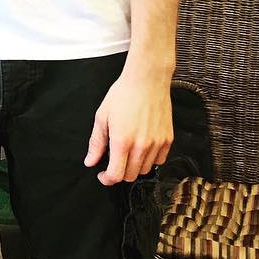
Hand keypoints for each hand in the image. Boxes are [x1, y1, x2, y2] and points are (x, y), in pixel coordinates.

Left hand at [84, 70, 172, 186]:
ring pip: (144, 170)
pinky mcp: (168, 140)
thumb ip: (96, 142)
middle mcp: (141, 146)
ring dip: (134, 166)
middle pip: (130, 176)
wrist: (147, 79)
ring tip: (128, 149)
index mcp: (122, 141)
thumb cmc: (123, 94)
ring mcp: (157, 144)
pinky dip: (149, 159)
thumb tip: (90, 161)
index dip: (107, 179)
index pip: (116, 175)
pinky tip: (142, 146)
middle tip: (114, 158)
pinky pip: (159, 161)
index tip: (103, 175)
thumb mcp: (102, 116)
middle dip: (119, 172)